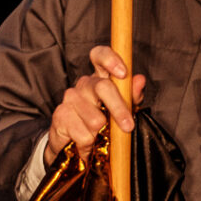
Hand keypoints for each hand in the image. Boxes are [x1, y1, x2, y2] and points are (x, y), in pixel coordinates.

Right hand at [48, 46, 146, 163]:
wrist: (74, 145)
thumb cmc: (103, 124)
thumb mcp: (123, 110)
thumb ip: (132, 96)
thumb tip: (140, 80)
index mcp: (100, 77)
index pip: (100, 55)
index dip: (110, 59)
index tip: (122, 73)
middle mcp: (84, 84)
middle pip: (102, 87)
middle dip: (118, 109)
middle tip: (128, 127)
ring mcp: (70, 97)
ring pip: (95, 118)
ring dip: (101, 134)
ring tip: (100, 139)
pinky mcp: (60, 115)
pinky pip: (83, 134)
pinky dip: (89, 144)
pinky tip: (87, 145)